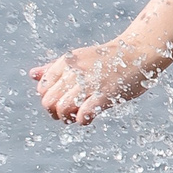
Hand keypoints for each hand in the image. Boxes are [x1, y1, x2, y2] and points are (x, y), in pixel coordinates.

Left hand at [29, 39, 161, 124]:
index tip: (64, 100)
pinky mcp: (105, 94)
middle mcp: (74, 72)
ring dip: (68, 117)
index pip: (42, 89)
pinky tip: (90, 116)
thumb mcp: (79, 59)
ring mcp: (89, 83)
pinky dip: (82, 120)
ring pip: (61, 109)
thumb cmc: (109, 58)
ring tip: (79, 115)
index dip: (50, 99)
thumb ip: (55, 68)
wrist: (140, 52)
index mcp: (66, 62)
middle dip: (56, 112)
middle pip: (48, 102)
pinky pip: (83, 114)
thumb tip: (32, 75)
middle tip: (70, 113)